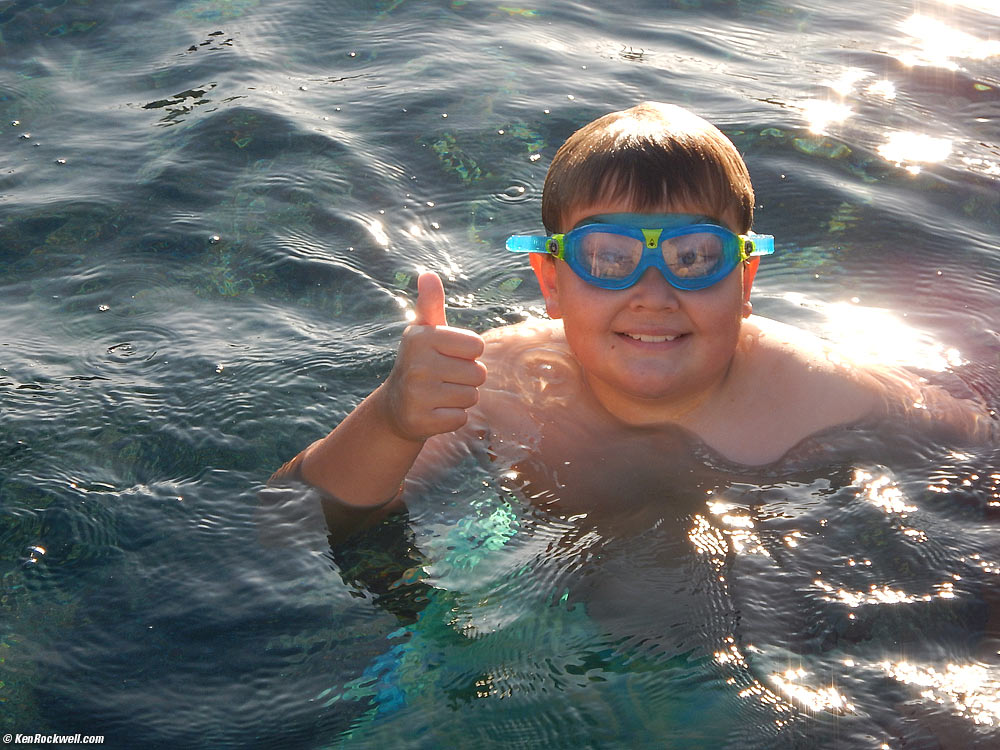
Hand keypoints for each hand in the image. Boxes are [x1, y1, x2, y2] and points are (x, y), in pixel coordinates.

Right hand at [380, 271, 486, 440]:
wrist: (396, 407)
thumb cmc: (420, 362)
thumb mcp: (425, 332)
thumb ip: (431, 303)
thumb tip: (428, 274)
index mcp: (422, 337)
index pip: (478, 345)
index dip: (468, 353)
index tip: (446, 356)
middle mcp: (417, 364)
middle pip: (478, 373)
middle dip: (466, 379)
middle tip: (442, 379)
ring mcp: (417, 395)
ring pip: (472, 397)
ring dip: (460, 398)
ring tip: (438, 394)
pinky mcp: (421, 422)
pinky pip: (461, 419)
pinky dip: (452, 417)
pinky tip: (434, 411)